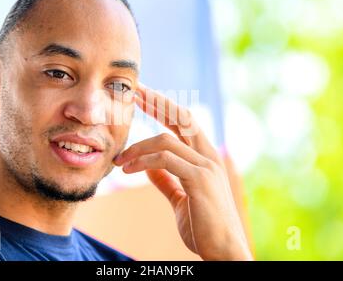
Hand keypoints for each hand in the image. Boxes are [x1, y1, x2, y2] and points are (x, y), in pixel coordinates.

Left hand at [114, 83, 252, 260]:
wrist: (224, 251)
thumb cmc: (204, 226)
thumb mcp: (181, 198)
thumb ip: (167, 180)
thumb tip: (149, 167)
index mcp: (205, 158)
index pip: (183, 122)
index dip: (163, 106)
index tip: (142, 96)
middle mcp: (208, 156)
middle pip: (181, 116)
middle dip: (155, 100)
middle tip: (132, 91)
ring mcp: (206, 166)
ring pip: (167, 139)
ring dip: (137, 146)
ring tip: (119, 160)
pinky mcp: (200, 179)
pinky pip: (165, 160)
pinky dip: (143, 162)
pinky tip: (128, 170)